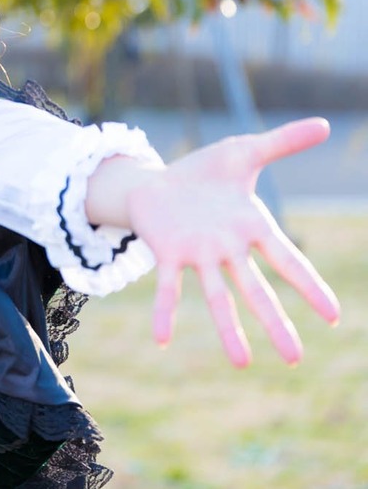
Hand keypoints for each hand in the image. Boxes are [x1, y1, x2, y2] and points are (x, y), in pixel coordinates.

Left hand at [125, 118, 339, 366]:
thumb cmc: (204, 172)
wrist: (155, 180)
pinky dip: (164, 312)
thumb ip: (283, 142)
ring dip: (229, 329)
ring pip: (216, 296)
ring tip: (241, 364)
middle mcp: (228, 248)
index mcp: (251, 227)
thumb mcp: (245, 152)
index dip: (308, 286)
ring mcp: (198, 255)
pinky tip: (162, 340)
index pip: (287, 260)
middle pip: (256, 290)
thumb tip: (326, 124)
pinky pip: (167, 287)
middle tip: (294, 359)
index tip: (333, 316)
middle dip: (275, 323)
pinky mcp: (166, 253)